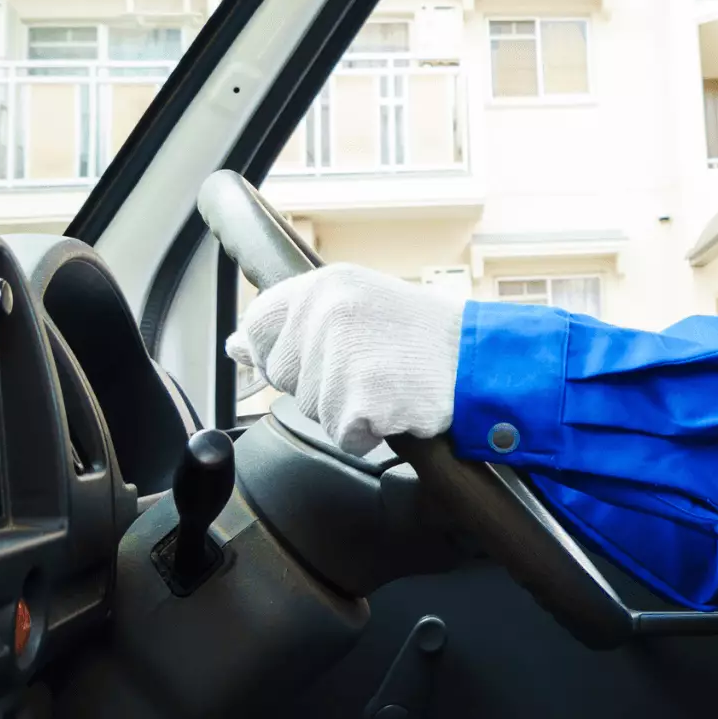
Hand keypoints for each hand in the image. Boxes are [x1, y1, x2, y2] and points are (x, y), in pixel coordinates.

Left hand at [226, 263, 464, 456]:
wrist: (480, 359)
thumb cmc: (422, 337)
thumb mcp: (356, 306)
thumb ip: (294, 322)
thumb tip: (237, 345)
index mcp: (324, 285)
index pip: (259, 324)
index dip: (279, 351)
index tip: (314, 356)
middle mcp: (327, 312)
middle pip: (281, 374)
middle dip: (318, 382)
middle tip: (369, 365)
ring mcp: (342, 355)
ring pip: (311, 409)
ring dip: (345, 409)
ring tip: (386, 382)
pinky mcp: (360, 398)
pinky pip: (342, 434)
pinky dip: (368, 432)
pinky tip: (394, 405)